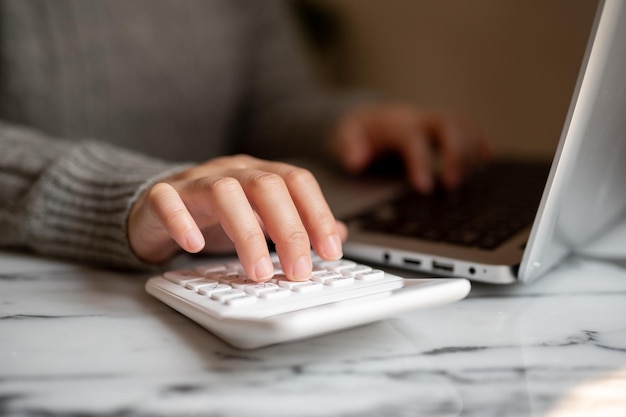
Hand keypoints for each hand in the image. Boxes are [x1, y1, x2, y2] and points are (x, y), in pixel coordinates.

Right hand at [128, 155, 346, 281]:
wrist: (157, 211)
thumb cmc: (214, 217)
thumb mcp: (261, 219)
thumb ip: (298, 224)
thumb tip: (340, 234)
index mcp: (259, 174)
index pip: (297, 182)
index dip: (318, 214)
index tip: (330, 251)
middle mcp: (231, 171)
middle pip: (266, 186)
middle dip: (289, 230)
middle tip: (300, 270)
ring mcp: (195, 181)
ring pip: (223, 192)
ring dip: (246, 233)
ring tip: (259, 272)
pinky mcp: (161, 196)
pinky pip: (169, 201)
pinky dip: (182, 221)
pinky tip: (194, 246)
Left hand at [332, 103, 492, 192]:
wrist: (368, 115)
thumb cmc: (358, 130)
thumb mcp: (344, 136)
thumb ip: (347, 146)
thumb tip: (354, 160)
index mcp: (397, 122)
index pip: (413, 138)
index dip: (421, 162)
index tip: (424, 187)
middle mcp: (421, 118)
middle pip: (449, 126)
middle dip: (455, 154)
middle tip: (452, 184)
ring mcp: (435, 122)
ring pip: (463, 126)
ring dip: (472, 148)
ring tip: (473, 176)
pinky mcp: (445, 129)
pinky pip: (469, 129)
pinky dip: (480, 142)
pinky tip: (486, 160)